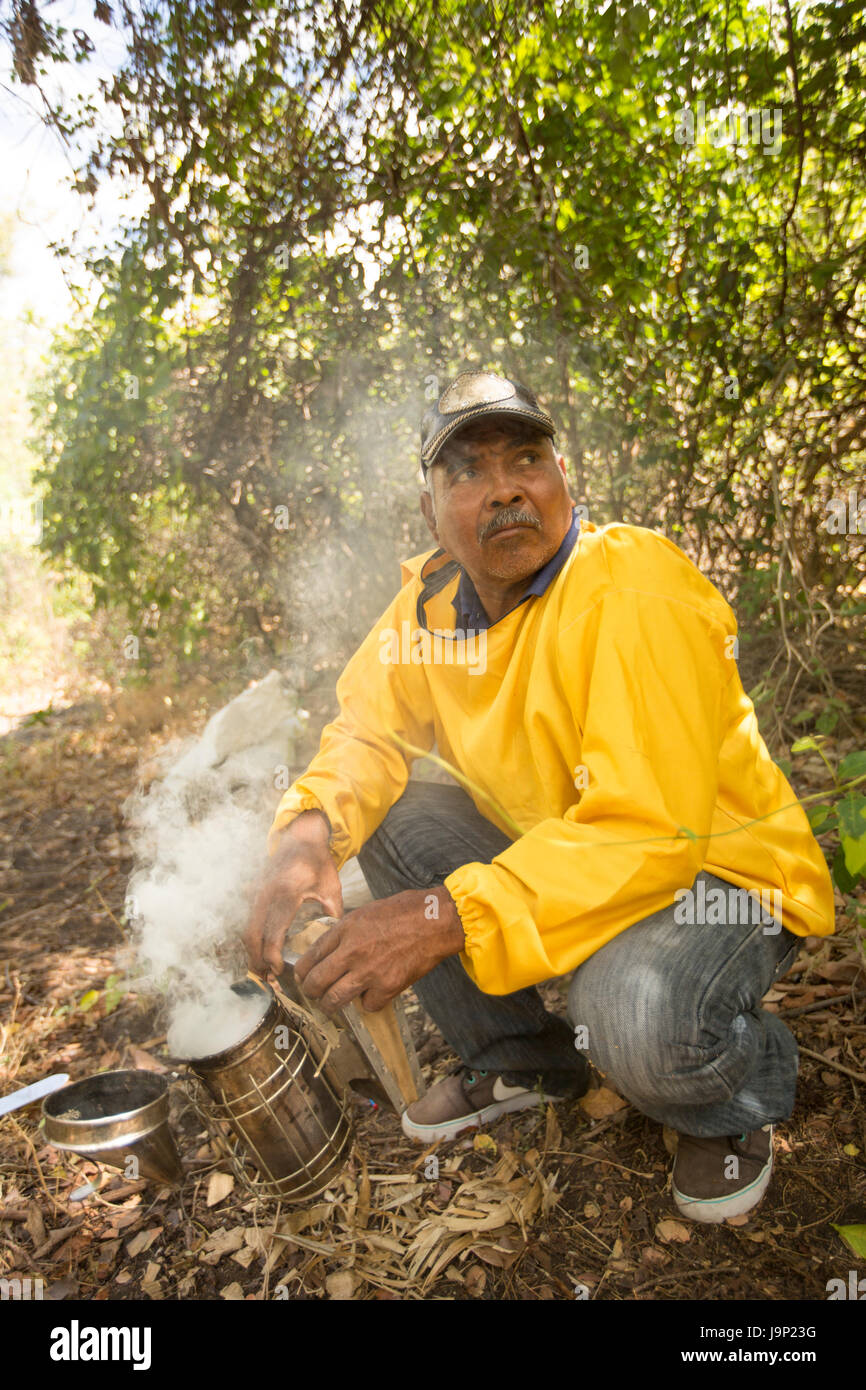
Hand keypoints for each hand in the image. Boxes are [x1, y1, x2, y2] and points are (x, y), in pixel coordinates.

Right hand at [244, 811, 342, 976]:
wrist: (300, 836)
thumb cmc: (317, 862)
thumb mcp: (331, 886)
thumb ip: (332, 911)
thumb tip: (334, 938)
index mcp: (286, 892)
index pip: (273, 931)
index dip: (272, 954)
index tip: (278, 969)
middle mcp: (265, 893)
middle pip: (252, 934)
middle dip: (256, 959)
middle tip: (266, 977)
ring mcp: (256, 892)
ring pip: (246, 928)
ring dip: (251, 951)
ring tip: (262, 970)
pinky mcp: (253, 892)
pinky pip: (248, 919)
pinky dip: (252, 937)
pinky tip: (260, 951)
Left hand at [294, 886, 464, 1014]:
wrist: (436, 920)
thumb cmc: (405, 911)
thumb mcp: (367, 912)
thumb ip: (346, 931)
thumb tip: (330, 950)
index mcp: (346, 929)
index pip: (311, 956)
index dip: (302, 971)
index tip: (302, 977)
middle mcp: (352, 951)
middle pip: (316, 981)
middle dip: (310, 992)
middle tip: (312, 994)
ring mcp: (369, 971)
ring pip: (335, 999)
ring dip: (330, 1005)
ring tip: (330, 1006)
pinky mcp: (388, 986)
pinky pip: (367, 1006)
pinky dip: (369, 1003)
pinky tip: (373, 994)